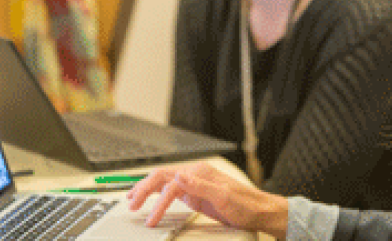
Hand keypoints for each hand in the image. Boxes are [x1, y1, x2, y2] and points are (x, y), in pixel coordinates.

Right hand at [127, 162, 288, 237]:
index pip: (170, 183)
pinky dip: (158, 194)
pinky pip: (171, 191)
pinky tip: (150, 199)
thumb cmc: (246, 205)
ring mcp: (195, 184)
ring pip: (164, 183)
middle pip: (162, 177)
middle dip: (144, 189)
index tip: (150, 218)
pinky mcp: (196, 194)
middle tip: (131, 204)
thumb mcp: (224, 197)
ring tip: (132, 199)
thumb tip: (180, 174)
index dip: (157, 200)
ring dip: (147, 189)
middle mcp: (195, 175)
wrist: (260, 212)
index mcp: (200, 172)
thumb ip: (201, 185)